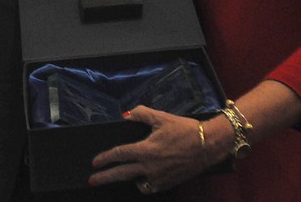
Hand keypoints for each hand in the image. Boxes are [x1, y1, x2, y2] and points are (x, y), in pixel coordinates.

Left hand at [89, 107, 206, 193]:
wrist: (208, 145)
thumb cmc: (184, 129)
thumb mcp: (161, 117)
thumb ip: (141, 114)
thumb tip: (126, 116)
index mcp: (146, 150)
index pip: (119, 154)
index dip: (105, 158)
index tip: (95, 162)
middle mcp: (150, 166)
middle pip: (121, 174)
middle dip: (105, 177)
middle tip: (92, 180)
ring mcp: (159, 177)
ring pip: (136, 182)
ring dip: (127, 179)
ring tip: (120, 176)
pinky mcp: (168, 183)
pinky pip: (150, 186)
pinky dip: (144, 183)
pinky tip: (141, 177)